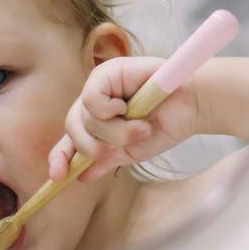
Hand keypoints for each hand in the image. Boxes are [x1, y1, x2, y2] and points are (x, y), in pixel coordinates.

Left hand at [47, 57, 201, 182]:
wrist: (190, 106)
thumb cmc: (164, 125)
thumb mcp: (131, 150)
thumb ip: (107, 159)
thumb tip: (82, 176)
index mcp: (98, 120)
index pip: (70, 140)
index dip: (60, 158)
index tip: (58, 177)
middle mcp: (95, 100)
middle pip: (72, 129)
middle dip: (94, 146)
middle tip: (122, 148)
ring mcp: (100, 84)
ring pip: (85, 118)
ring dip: (115, 132)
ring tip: (141, 126)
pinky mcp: (107, 71)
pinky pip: (92, 100)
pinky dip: (110, 112)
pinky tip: (128, 106)